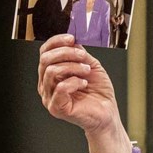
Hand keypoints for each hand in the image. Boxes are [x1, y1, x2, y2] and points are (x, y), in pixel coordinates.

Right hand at [38, 34, 133, 152]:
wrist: (107, 113)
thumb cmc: (98, 92)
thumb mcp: (90, 66)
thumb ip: (79, 54)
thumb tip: (72, 41)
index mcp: (52, 73)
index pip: (44, 52)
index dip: (56, 42)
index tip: (72, 38)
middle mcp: (46, 85)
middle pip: (45, 60)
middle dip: (67, 53)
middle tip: (83, 56)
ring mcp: (49, 97)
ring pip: (52, 71)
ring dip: (73, 67)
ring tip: (87, 71)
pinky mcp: (56, 108)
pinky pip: (60, 87)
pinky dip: (74, 81)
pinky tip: (84, 84)